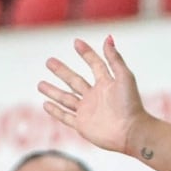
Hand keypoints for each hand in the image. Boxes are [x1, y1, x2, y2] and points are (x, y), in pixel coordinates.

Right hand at [38, 37, 149, 156]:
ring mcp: (87, 111)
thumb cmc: (131, 104)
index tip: (76, 42)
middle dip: (61, 71)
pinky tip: (45, 104)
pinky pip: (65, 117)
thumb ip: (115, 58)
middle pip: (74, 80)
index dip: (86, 53)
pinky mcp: (82, 125)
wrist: (131, 132)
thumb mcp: (124, 77)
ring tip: (40, 84)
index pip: (94, 64)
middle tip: (49, 61)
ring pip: (66, 98)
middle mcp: (95, 96)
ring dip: (53, 91)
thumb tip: (108, 38)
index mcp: (106, 83)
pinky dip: (55, 111)